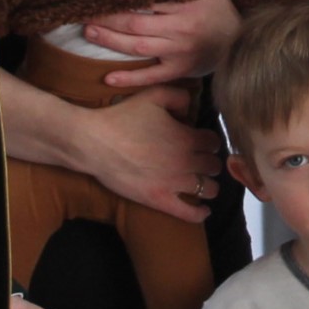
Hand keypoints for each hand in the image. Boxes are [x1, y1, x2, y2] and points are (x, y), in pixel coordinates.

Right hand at [72, 85, 221, 223]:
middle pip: (214, 166)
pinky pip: (189, 214)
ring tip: (202, 182)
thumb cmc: (122, 117)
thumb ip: (178, 96)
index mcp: (187, 137)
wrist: (95, 143)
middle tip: (200, 161)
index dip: (208, 141)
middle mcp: (186, 161)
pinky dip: (200, 214)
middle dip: (209, 162)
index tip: (201, 142)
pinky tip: (204, 210)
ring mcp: (174, 183)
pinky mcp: (159, 200)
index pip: (214, 142)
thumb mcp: (153, 95)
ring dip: (209, 185)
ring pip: (209, 189)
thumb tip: (190, 109)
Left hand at [84, 0, 242, 88]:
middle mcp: (181, 28)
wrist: (241, 41)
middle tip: (85, 12)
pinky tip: (108, 78)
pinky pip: (152, 76)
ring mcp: (179, 51)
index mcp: (186, 3)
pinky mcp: (180, 70)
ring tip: (89, 33)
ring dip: (111, 41)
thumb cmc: (218, 9)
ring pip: (138, 47)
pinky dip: (130, 78)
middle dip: (108, 18)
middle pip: (136, 22)